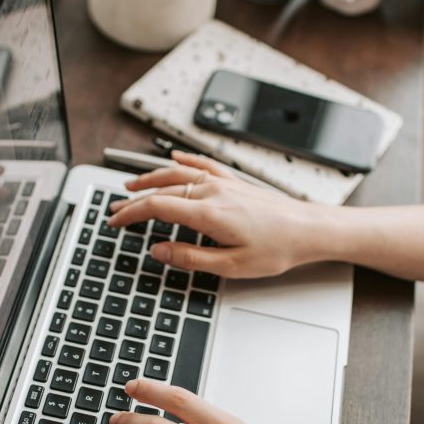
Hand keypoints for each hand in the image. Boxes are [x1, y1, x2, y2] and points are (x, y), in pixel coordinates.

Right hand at [108, 151, 329, 278]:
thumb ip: (190, 257)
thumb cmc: (277, 248)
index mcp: (208, 213)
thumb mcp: (231, 265)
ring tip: (132, 185)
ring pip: (178, 174)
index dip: (131, 214)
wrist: (309, 230)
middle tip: (115, 210)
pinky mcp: (235, 182)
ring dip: (151, 178)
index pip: (157, 208)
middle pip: (162, 189)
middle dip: (134, 200)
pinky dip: (185, 161)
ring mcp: (225, 183)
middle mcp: (213, 192)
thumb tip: (159, 251)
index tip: (114, 221)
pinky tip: (174, 158)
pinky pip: (204, 165)